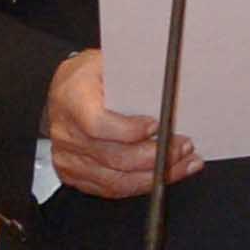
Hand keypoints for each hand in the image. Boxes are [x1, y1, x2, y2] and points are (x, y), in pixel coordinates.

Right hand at [41, 50, 197, 200]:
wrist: (65, 91)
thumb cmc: (89, 75)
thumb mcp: (108, 61)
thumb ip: (133, 71)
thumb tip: (168, 77)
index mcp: (72, 99)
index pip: (97, 124)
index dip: (129, 131)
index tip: (158, 127)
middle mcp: (67, 133)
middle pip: (113, 156)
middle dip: (155, 156)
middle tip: (184, 148)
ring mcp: (69, 158)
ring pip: (115, 179)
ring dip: (154, 175)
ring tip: (183, 164)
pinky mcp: (75, 174)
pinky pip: (110, 188)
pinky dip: (140, 184)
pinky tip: (163, 175)